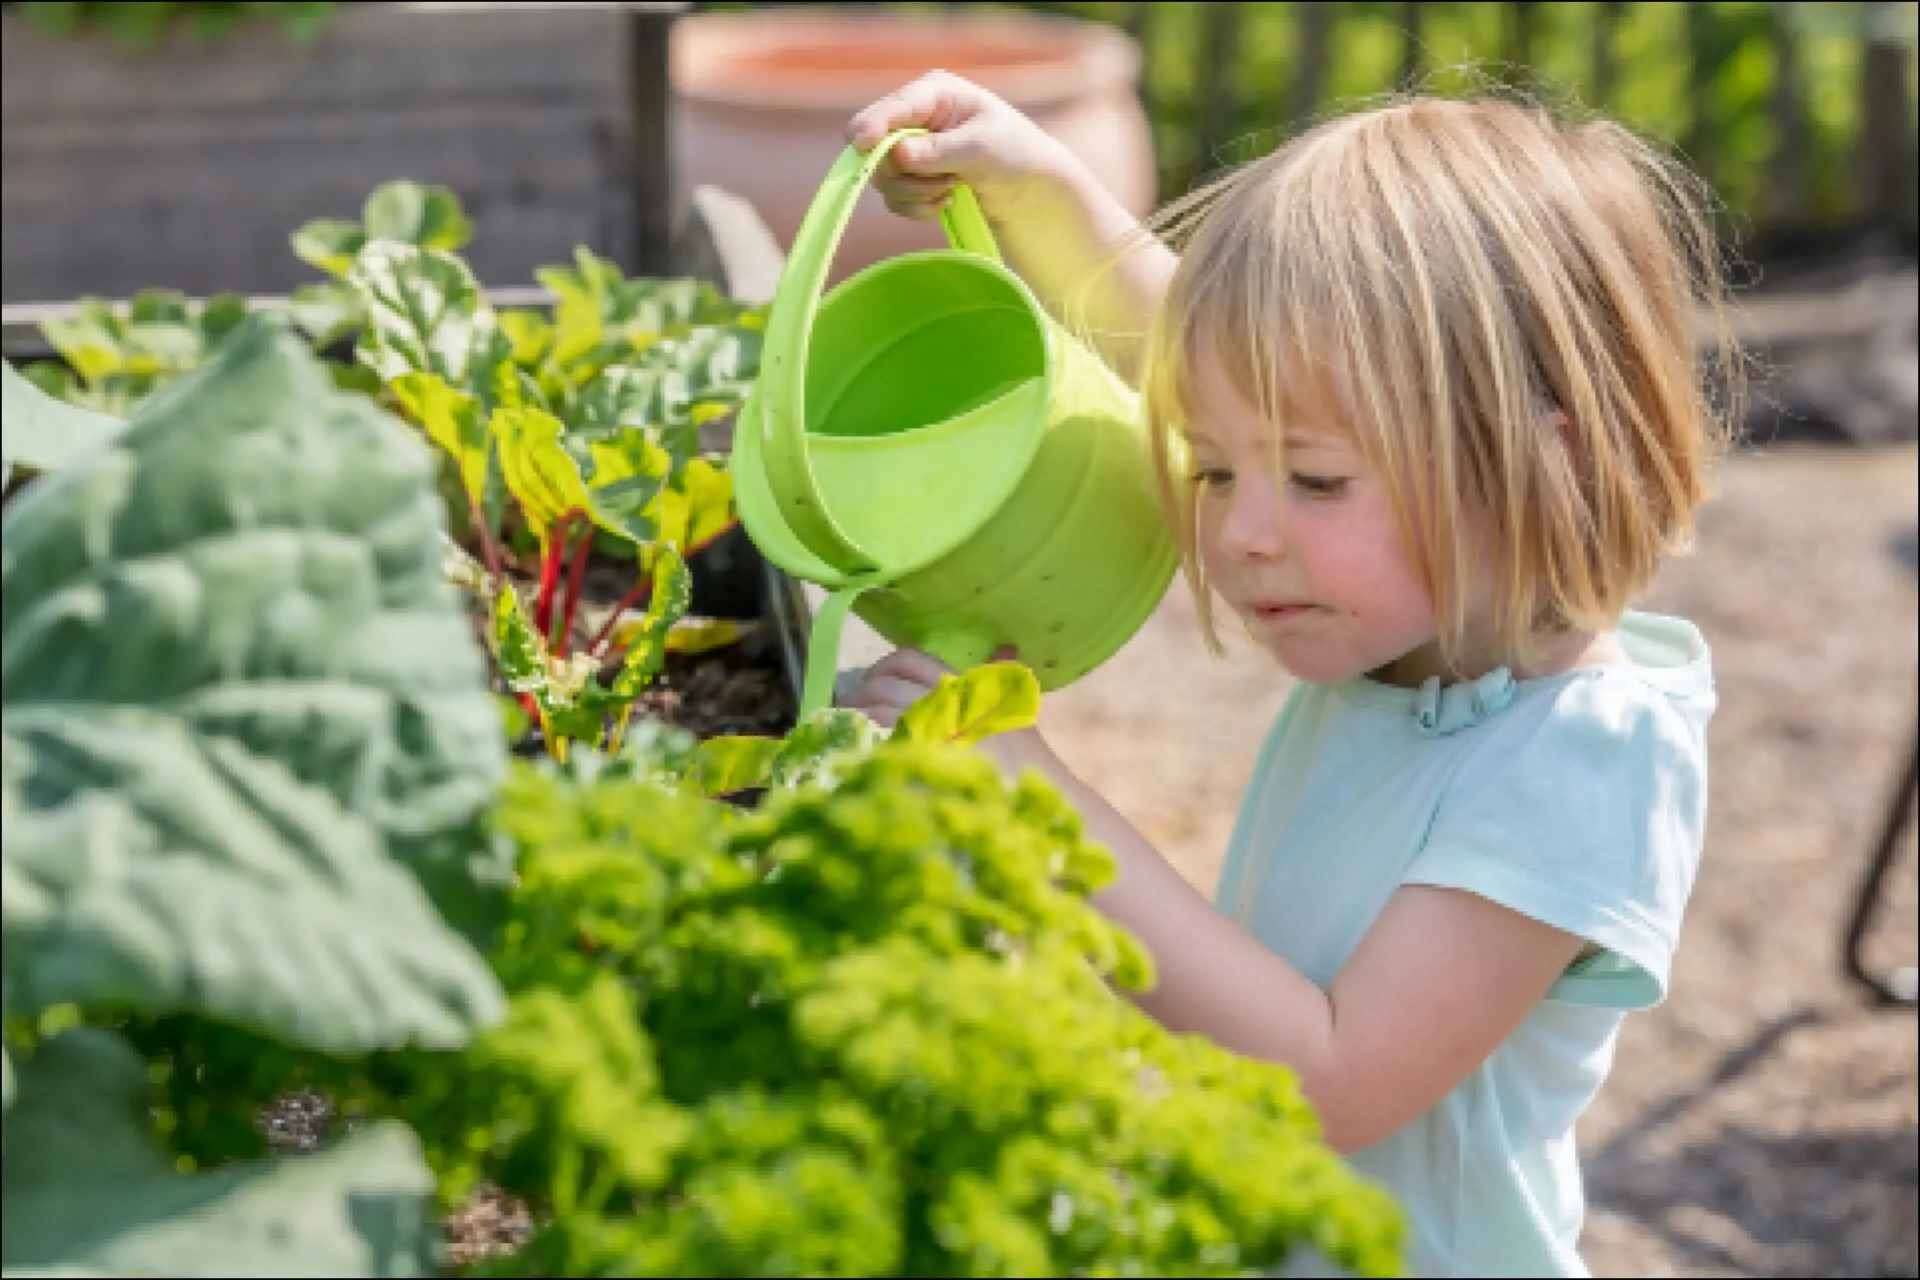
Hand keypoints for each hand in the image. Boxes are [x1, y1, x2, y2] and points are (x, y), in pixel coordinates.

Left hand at [838, 646, 1066, 781]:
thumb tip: (1006, 646)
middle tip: (849, 710)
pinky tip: (856, 754)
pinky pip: (873, 745)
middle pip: (883, 685)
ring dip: (853, 719)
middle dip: (860, 695)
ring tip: (846, 732)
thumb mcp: (1014, 713)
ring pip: (871, 712)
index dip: (885, 667)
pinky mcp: (916, 766)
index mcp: (962, 686)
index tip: (874, 684)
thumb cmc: (1027, 763)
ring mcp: (928, 735)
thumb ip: (1001, 676)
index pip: (910, 659)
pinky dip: (859, 745)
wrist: (1042, 803)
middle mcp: (943, 704)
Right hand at [845, 71, 1081, 223]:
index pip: (893, 108)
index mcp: (933, 93)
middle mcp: (915, 117)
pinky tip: (944, 204)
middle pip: (876, 148)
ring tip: (951, 190)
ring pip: (883, 178)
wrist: (1028, 190)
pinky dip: (915, 207)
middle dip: (904, 173)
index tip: (861, 145)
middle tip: (942, 183)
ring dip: (914, 193)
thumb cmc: (1014, 154)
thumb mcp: (981, 148)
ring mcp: (910, 148)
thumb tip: (898, 154)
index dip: (873, 126)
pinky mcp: (911, 178)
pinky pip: (893, 199)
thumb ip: (940, 150)